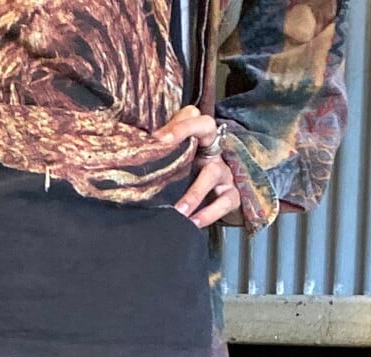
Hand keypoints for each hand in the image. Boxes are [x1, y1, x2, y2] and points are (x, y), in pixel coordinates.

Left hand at [152, 105, 243, 228]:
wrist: (210, 202)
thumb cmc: (184, 179)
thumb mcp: (172, 163)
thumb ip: (160, 153)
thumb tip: (140, 151)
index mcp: (199, 138)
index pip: (193, 118)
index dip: (180, 125)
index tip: (158, 139)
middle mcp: (213, 150)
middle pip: (208, 130)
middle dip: (184, 134)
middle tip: (162, 157)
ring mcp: (223, 172)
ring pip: (213, 173)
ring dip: (194, 193)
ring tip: (179, 210)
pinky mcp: (231, 194)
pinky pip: (224, 202)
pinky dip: (208, 214)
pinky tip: (193, 223)